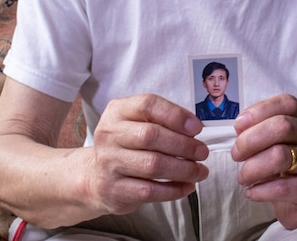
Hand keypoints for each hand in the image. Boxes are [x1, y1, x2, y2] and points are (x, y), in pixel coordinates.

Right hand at [88, 94, 209, 214]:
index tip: (196, 128)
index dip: (175, 115)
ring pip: (153, 165)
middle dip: (184, 145)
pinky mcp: (114, 189)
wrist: (95, 176)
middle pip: (151, 136)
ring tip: (200, 171)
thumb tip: (193, 128)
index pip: (147, 105)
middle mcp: (109, 135)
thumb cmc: (125, 145)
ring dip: (183, 169)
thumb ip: (161, 120)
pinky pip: (150, 191)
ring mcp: (109, 163)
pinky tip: (187, 186)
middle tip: (202, 152)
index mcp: (117, 111)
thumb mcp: (136, 122)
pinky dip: (174, 190)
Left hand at [231, 94, 296, 228]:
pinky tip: (251, 192)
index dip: (259, 111)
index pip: (286, 103)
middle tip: (236, 154)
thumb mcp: (276, 140)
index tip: (238, 126)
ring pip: (280, 156)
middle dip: (250, 140)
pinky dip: (259, 190)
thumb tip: (240, 128)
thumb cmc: (286, 161)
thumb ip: (260, 129)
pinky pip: (282, 187)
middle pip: (282, 127)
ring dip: (252, 167)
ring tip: (243, 177)